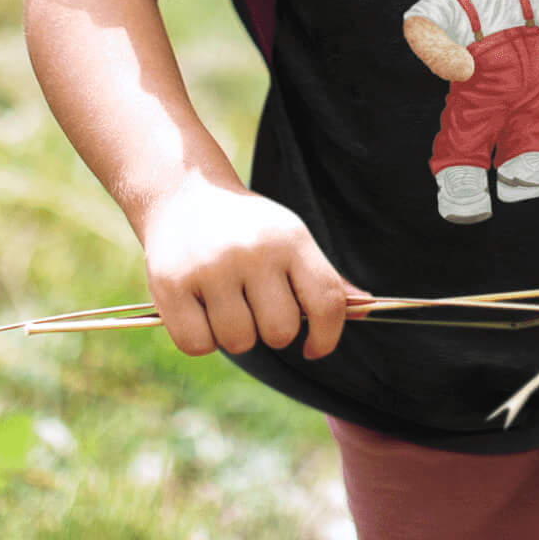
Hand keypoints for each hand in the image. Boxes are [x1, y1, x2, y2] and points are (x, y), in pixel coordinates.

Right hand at [138, 176, 365, 360]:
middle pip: (280, 332)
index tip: (314, 347)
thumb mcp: (290, 238)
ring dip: (235, 334)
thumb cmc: (247, 226)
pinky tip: (198, 309)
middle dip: (271, 331)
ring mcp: (211, 268)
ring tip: (225, 301)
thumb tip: (367, 307)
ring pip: (239, 342)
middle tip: (255, 305)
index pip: (327, 302)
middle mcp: (253, 251)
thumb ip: (324, 277)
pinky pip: (198, 345)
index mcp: (291, 238)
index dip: (328, 337)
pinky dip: (200, 338)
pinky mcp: (171, 285)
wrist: (183, 191)